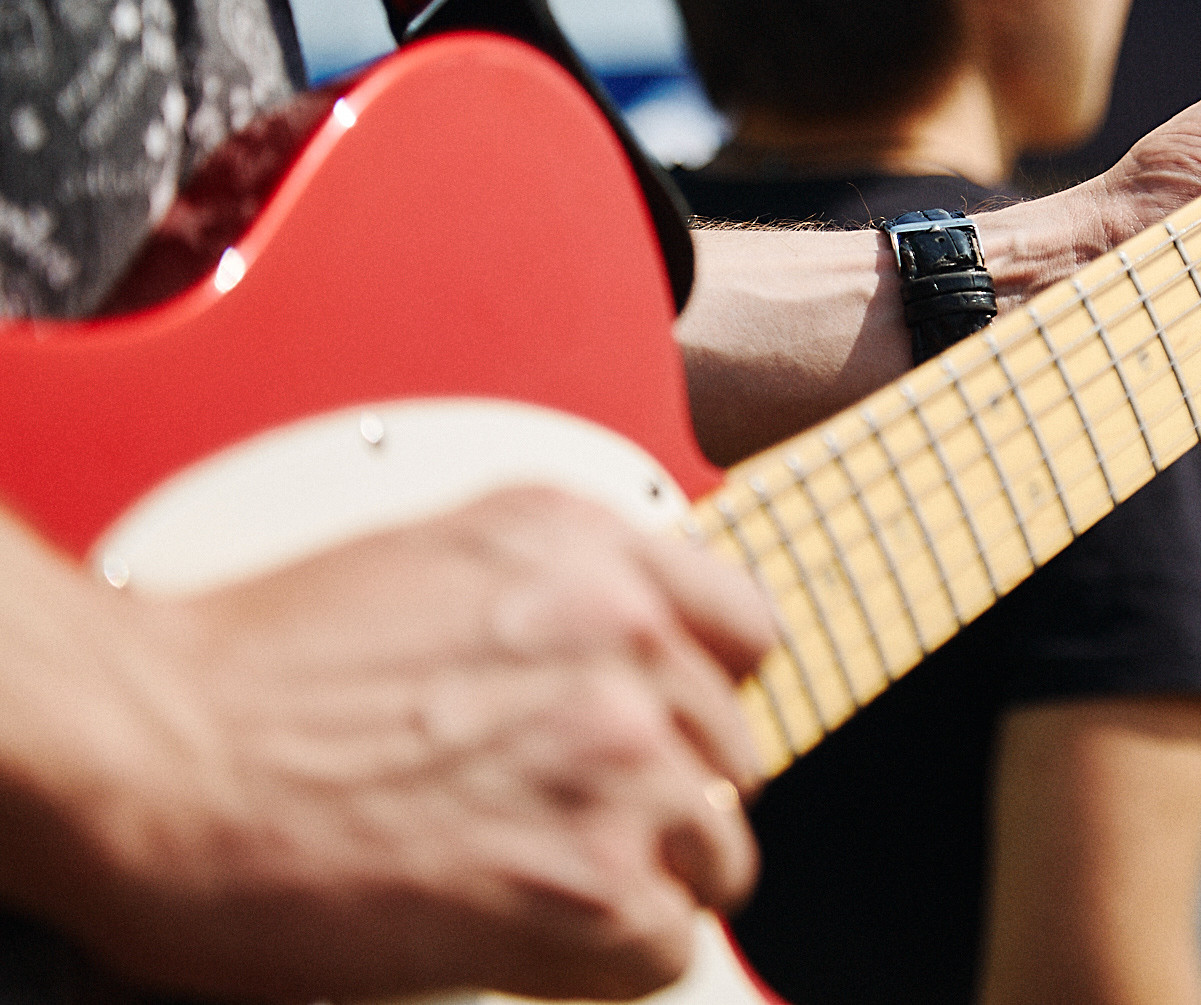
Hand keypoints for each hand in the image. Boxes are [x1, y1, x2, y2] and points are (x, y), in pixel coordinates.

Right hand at [33, 489, 775, 1001]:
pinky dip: (606, 955)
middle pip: (730, 756)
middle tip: (561, 820)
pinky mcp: (590, 881)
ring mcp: (619, 758)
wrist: (150, 750)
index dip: (703, 696)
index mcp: (590, 547)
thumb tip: (639, 653)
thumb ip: (567, 589)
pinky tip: (525, 930)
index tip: (667, 731)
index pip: (748, 634)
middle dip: (661, 796)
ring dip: (641, 877)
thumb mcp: (442, 555)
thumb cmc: (252, 670)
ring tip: (538, 878)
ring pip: (715, 852)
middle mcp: (624, 639)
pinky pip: (668, 944)